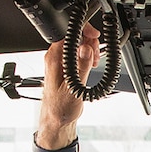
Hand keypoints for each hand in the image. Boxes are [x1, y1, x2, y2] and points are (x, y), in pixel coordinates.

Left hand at [37, 19, 100, 146]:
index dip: (83, 32)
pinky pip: (76, 54)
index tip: (95, 38)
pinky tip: (91, 66)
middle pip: (74, 36)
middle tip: (96, 56)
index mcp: (54, 58)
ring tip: (95, 62)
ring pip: (76, 45)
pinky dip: (86, 57)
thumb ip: (81, 66)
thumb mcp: (74, 87)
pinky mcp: (65, 67)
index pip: (68, 33)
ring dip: (89, 50)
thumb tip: (86, 48)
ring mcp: (60, 62)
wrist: (57, 119)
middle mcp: (55, 58)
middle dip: (89, 42)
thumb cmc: (60, 107)